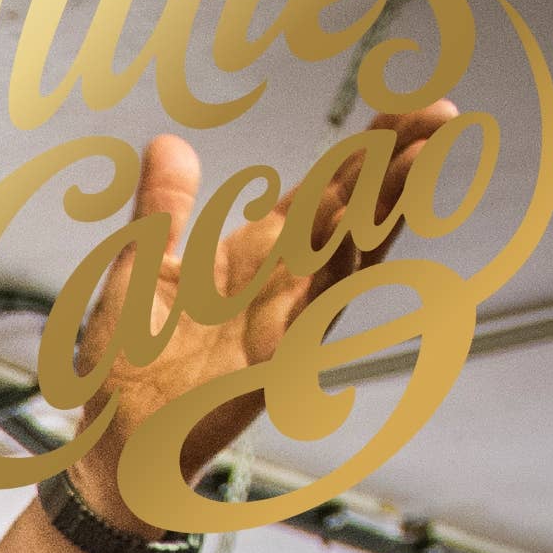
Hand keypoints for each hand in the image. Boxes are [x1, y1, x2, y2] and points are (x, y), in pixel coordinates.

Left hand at [70, 107, 457, 532]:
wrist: (110, 450)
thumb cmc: (125, 369)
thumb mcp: (140, 271)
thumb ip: (163, 209)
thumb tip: (167, 142)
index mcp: (255, 256)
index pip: (326, 191)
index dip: (369, 149)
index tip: (414, 103)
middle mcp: (282, 285)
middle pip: (352, 213)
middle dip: (397, 164)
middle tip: (443, 109)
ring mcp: (284, 323)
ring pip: (348, 255)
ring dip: (385, 208)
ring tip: (425, 153)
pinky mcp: (273, 365)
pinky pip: (314, 314)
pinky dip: (339, 275)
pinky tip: (366, 235)